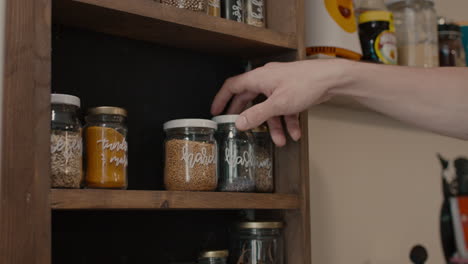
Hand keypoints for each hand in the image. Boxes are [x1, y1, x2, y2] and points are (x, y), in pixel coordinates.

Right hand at [211, 59, 347, 145]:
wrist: (332, 79)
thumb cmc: (306, 83)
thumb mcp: (278, 104)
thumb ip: (257, 115)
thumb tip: (240, 123)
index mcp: (259, 78)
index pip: (232, 86)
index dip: (222, 99)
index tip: (216, 111)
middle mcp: (267, 80)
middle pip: (250, 99)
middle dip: (248, 116)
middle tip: (241, 128)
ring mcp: (280, 86)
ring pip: (271, 108)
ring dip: (275, 125)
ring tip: (280, 140)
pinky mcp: (292, 92)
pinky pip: (284, 108)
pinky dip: (288, 121)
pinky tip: (295, 133)